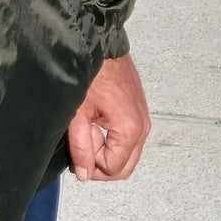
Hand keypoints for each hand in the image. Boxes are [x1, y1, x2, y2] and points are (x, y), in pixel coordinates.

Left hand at [67, 53, 150, 182]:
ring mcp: (144, 119)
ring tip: (87, 128)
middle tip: (82, 145)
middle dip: (101, 163)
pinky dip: (113, 138)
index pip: (113, 169)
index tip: (78, 147)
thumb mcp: (77, 114)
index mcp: (130, 130)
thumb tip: (84, 174)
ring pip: (127, 153)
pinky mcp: (139, 111)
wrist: (101, 45)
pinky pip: (129, 138)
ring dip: (106, 149)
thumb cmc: (89, 75)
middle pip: (125, 166)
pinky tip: (96, 120)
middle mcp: (143, 127)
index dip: (92, 165)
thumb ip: (80, 148)